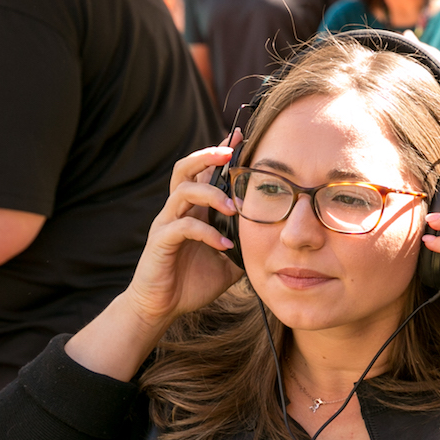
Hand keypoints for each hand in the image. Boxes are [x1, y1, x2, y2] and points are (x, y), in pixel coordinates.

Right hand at [120, 143, 243, 332]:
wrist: (162, 306)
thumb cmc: (194, 280)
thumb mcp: (230, 261)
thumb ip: (248, 244)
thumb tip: (279, 239)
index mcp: (195, 209)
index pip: (206, 172)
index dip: (221, 151)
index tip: (241, 133)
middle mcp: (179, 209)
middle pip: (186, 169)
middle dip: (207, 156)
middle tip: (230, 153)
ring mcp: (167, 223)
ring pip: (183, 191)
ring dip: (210, 194)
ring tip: (233, 206)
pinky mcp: (160, 241)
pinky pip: (182, 227)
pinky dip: (206, 233)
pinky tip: (224, 245)